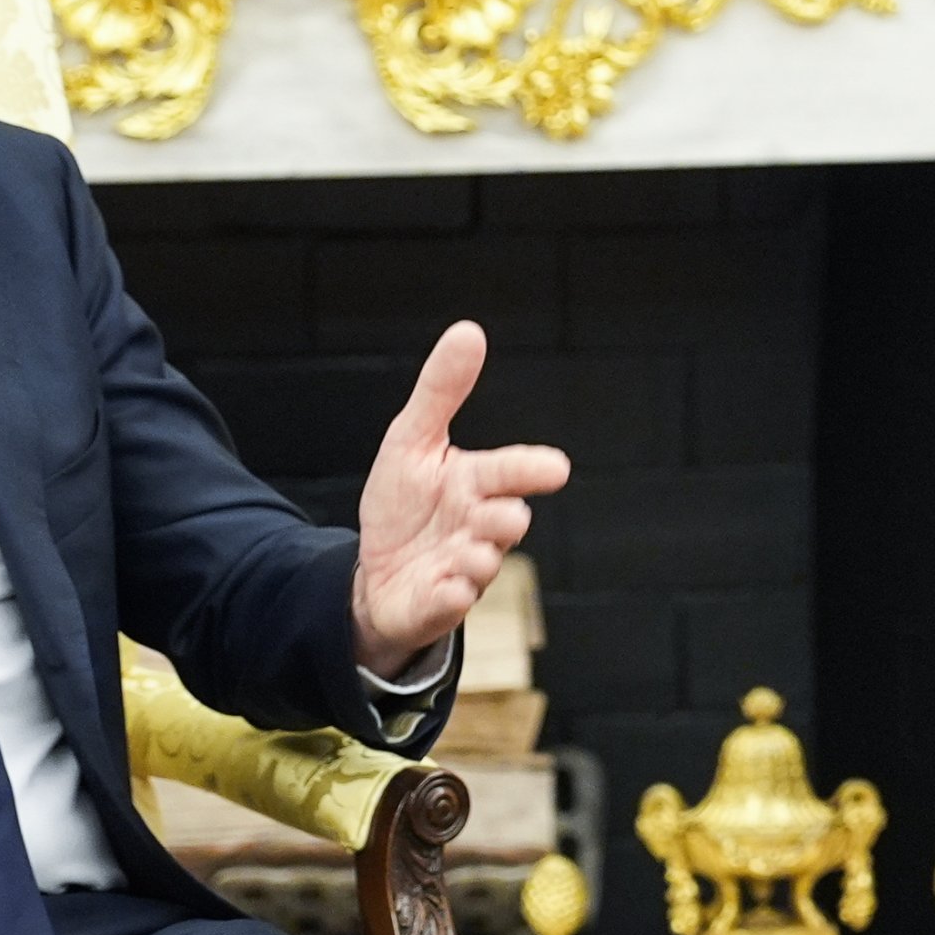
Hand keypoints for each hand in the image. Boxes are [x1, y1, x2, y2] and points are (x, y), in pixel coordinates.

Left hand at [354, 321, 570, 678]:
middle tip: (504, 513)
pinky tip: (446, 586)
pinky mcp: (439, 604)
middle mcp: (477, 527)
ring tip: (461, 551)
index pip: (509, 471)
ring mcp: (463, 569)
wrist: (378, 574)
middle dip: (505, 517)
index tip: (556, 468)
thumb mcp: (411, 442)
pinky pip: (452, 603)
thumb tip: (470, 331)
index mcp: (475, 485)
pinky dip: (451, 595)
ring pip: (484, 564)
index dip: (530, 469)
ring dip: (477, 556)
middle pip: (507, 520)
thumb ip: (441, 391)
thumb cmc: (404, 505)